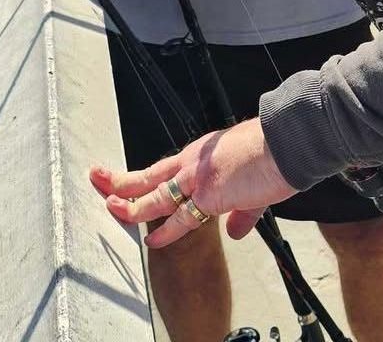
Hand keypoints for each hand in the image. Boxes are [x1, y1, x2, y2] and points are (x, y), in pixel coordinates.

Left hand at [91, 118, 296, 246]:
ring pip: (154, 195)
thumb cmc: (274, 153)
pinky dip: (165, 230)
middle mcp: (194, 162)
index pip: (165, 168)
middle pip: (148, 175)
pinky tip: (152, 239)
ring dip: (130, 205)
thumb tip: (235, 229)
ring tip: (111, 209)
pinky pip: (180, 217)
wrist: (286, 142)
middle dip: (119, 179)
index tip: (125, 179)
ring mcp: (198, 178)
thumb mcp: (253, 182)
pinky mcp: (209, 194)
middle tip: (96, 177)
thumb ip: (242, 210)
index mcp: (202, 153)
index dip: (144, 177)